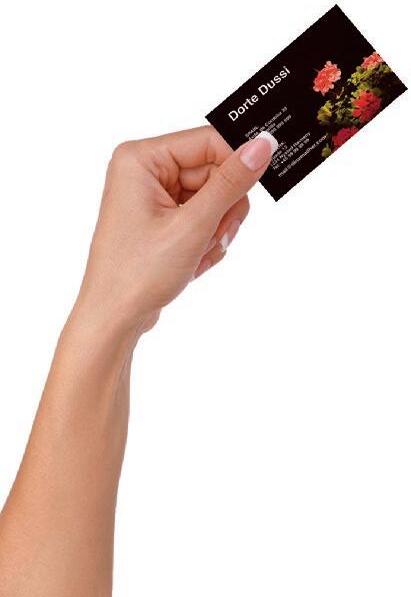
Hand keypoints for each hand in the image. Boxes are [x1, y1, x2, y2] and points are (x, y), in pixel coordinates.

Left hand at [78, 127, 276, 334]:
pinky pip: (201, 219)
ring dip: (215, 229)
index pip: (208, 142)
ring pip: (212, 199)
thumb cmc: (137, 273)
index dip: (237, 164)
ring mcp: (153, 198)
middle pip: (213, 173)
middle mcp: (145, 172)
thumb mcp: (193, 225)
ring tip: (198, 254)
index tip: (258, 184)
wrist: (114, 318)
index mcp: (141, 159)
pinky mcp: (162, 220)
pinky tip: (191, 262)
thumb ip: (230, 183)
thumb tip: (262, 146)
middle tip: (215, 235)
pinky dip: (205, 241)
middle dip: (222, 209)